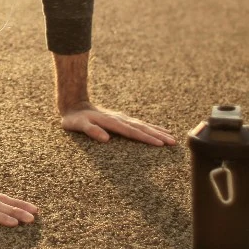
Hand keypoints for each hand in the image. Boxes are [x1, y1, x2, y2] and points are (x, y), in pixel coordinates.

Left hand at [60, 102, 176, 145]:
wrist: (74, 104)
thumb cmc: (74, 119)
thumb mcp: (77, 125)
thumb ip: (91, 130)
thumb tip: (106, 139)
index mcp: (111, 122)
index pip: (132, 132)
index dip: (146, 138)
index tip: (160, 144)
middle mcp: (120, 119)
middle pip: (142, 128)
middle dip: (158, 135)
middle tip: (173, 142)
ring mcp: (122, 118)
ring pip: (143, 125)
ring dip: (158, 131)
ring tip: (172, 137)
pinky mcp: (122, 119)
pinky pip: (140, 124)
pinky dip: (151, 127)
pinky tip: (159, 130)